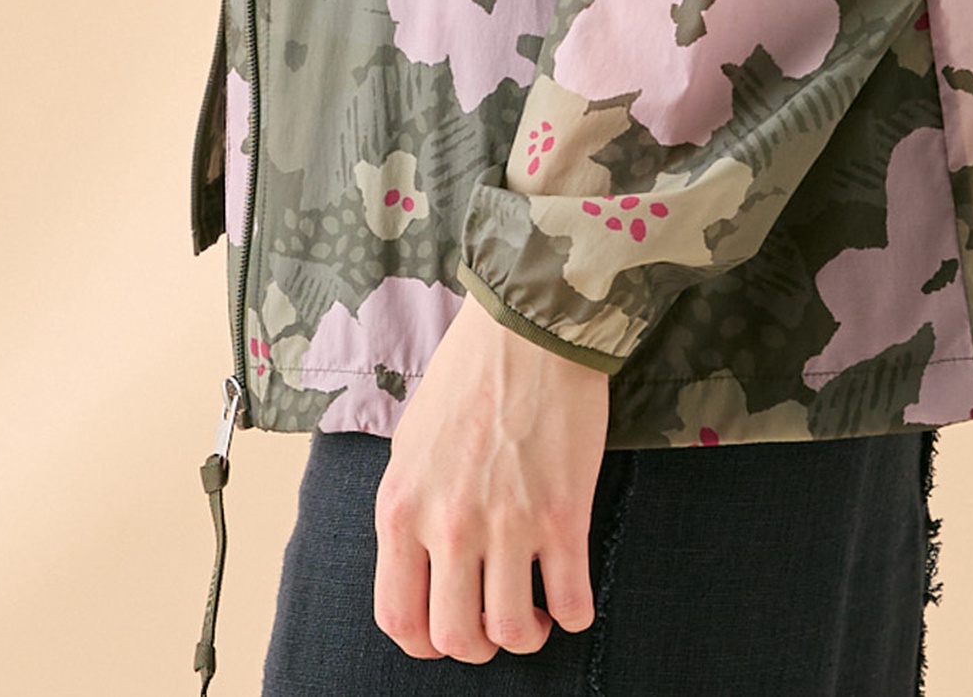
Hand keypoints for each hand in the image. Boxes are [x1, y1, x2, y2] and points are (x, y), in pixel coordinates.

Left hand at [373, 292, 610, 663]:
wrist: (529, 326)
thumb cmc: (468, 375)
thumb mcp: (411, 444)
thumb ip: (411, 509)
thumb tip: (421, 566)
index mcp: (402, 508)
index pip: (399, 619)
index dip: (425, 643)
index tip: (447, 631)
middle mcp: (448, 524)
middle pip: (456, 638)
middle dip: (478, 646)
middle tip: (494, 620)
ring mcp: (508, 523)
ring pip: (512, 631)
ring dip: (526, 634)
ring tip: (533, 610)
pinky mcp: (563, 514)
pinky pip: (572, 603)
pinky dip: (573, 614)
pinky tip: (570, 595)